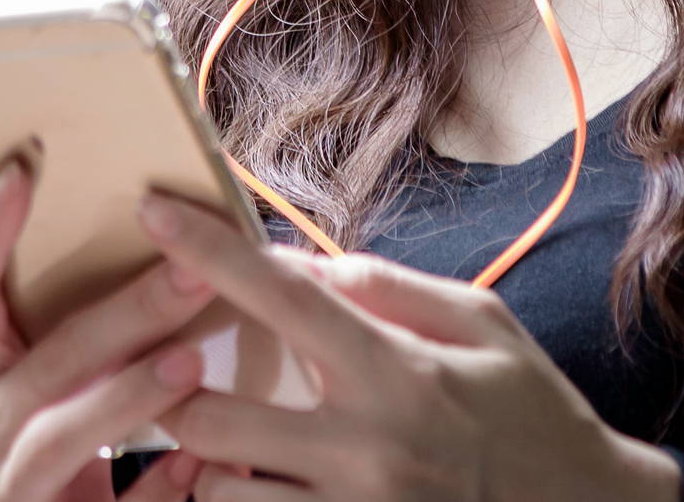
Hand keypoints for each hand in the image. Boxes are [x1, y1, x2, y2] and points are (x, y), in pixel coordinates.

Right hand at [0, 160, 220, 501]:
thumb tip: (151, 210)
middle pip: (44, 361)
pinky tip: (199, 462)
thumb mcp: (43, 365)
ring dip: (129, 397)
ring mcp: (6, 484)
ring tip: (192, 362)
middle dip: (125, 313)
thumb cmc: (55, 425)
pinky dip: (153, 489)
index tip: (23, 169)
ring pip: (62, 438)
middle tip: (195, 271)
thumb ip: (69, 310)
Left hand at [139, 195, 683, 501]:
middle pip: (209, 416)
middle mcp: (364, 448)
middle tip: (179, 372)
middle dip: (179, 392)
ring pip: (217, 493)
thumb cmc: (531, 411)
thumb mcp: (480, 324)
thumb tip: (302, 261)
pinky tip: (262, 483)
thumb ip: (387, 286)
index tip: (152, 210)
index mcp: (394, 371)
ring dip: (207, 465)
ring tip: (225, 444)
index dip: (208, 251)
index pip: (281, 298)